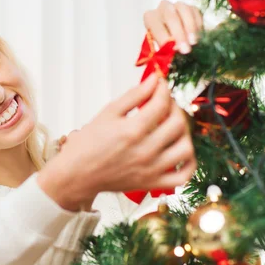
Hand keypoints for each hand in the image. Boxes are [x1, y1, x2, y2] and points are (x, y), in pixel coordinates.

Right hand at [38, 74, 195, 210]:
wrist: (76, 175)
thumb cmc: (87, 144)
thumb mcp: (107, 113)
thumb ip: (133, 96)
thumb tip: (154, 80)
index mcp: (132, 131)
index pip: (161, 103)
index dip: (163, 89)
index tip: (160, 84)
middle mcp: (145, 151)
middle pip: (178, 123)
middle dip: (174, 107)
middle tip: (164, 104)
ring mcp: (151, 169)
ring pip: (186, 148)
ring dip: (184, 132)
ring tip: (171, 126)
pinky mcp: (153, 183)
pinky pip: (183, 176)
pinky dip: (188, 163)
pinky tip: (179, 150)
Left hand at [143, 0, 202, 54]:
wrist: (177, 40)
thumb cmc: (166, 45)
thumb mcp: (162, 48)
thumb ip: (165, 50)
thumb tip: (171, 54)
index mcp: (150, 18)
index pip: (155, 26)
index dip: (164, 38)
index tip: (173, 50)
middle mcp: (162, 8)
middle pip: (170, 16)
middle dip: (178, 34)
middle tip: (186, 49)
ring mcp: (178, 6)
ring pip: (184, 11)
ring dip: (190, 28)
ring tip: (193, 43)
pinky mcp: (191, 7)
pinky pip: (195, 12)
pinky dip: (198, 25)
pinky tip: (198, 37)